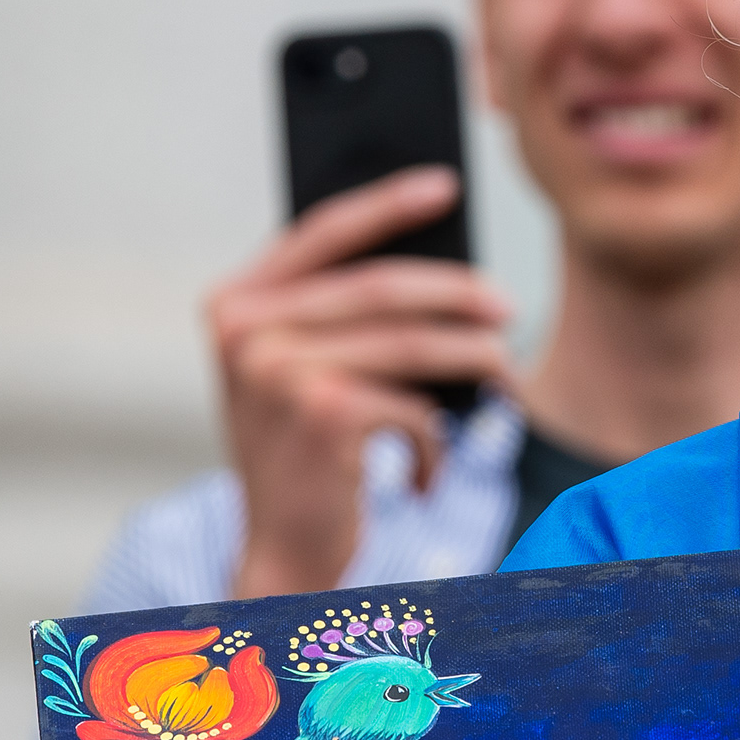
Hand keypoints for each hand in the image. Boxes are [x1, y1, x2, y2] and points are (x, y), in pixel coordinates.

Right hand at [206, 168, 516, 597]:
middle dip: (458, 295)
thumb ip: (340, 315)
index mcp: (232, 305)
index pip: (322, 232)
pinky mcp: (324, 413)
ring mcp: (278, 370)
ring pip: (413, 345)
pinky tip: (428, 471)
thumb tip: (443, 266)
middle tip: (507, 309)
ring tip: (504, 375)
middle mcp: (244, 331)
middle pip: (383, 287)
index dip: (387, 204)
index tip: (446, 186)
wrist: (281, 554)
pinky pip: (414, 406)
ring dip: (474, 361)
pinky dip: (435, 442)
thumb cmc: (304, 457)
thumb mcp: (303, 373)